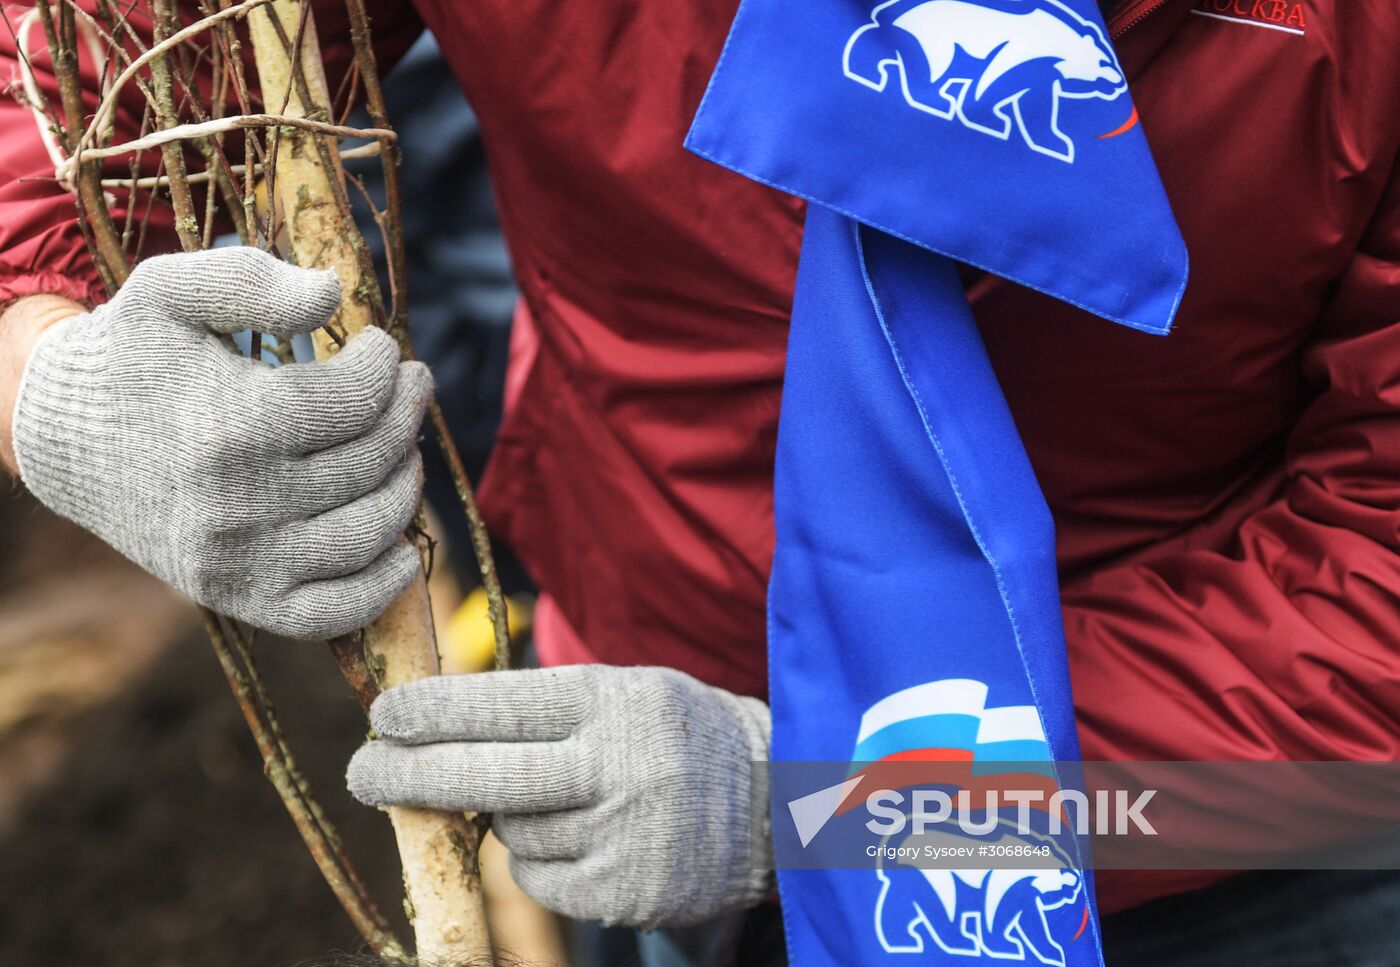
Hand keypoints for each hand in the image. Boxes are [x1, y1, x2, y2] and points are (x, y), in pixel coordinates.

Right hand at [11, 247, 431, 637]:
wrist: (66, 443)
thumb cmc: (132, 358)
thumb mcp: (170, 293)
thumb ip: (250, 281)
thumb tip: (332, 293)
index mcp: (228, 426)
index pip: (352, 401)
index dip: (385, 368)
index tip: (384, 348)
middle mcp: (236, 504)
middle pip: (369, 463)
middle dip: (404, 416)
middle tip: (412, 389)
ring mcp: (240, 561)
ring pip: (369, 533)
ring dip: (405, 487)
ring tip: (404, 451)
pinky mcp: (239, 599)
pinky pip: (335, 612)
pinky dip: (383, 585)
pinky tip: (403, 548)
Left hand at [347, 665, 774, 928]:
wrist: (774, 805)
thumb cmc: (675, 734)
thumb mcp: (626, 692)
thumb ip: (546, 707)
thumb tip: (434, 728)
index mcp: (615, 701)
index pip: (504, 704)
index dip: (434, 712)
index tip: (383, 716)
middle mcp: (619, 766)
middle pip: (488, 776)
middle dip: (411, 775)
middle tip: (362, 771)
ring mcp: (622, 835)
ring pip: (513, 832)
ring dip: (510, 817)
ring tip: (565, 797)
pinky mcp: (623, 893)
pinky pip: (541, 880)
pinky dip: (543, 861)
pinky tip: (584, 837)